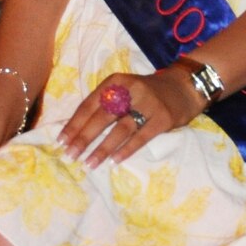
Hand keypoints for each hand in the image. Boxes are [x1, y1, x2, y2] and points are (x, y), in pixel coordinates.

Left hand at [57, 66, 204, 168]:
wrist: (184, 87)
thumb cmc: (146, 93)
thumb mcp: (124, 89)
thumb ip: (104, 104)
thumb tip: (76, 130)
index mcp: (115, 82)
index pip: (90, 104)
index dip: (75, 123)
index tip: (62, 141)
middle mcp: (130, 90)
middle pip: (102, 117)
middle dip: (84, 137)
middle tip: (70, 155)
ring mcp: (148, 104)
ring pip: (120, 128)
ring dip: (103, 148)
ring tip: (89, 163)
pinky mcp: (163, 118)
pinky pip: (141, 136)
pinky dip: (127, 149)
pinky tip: (114, 161)